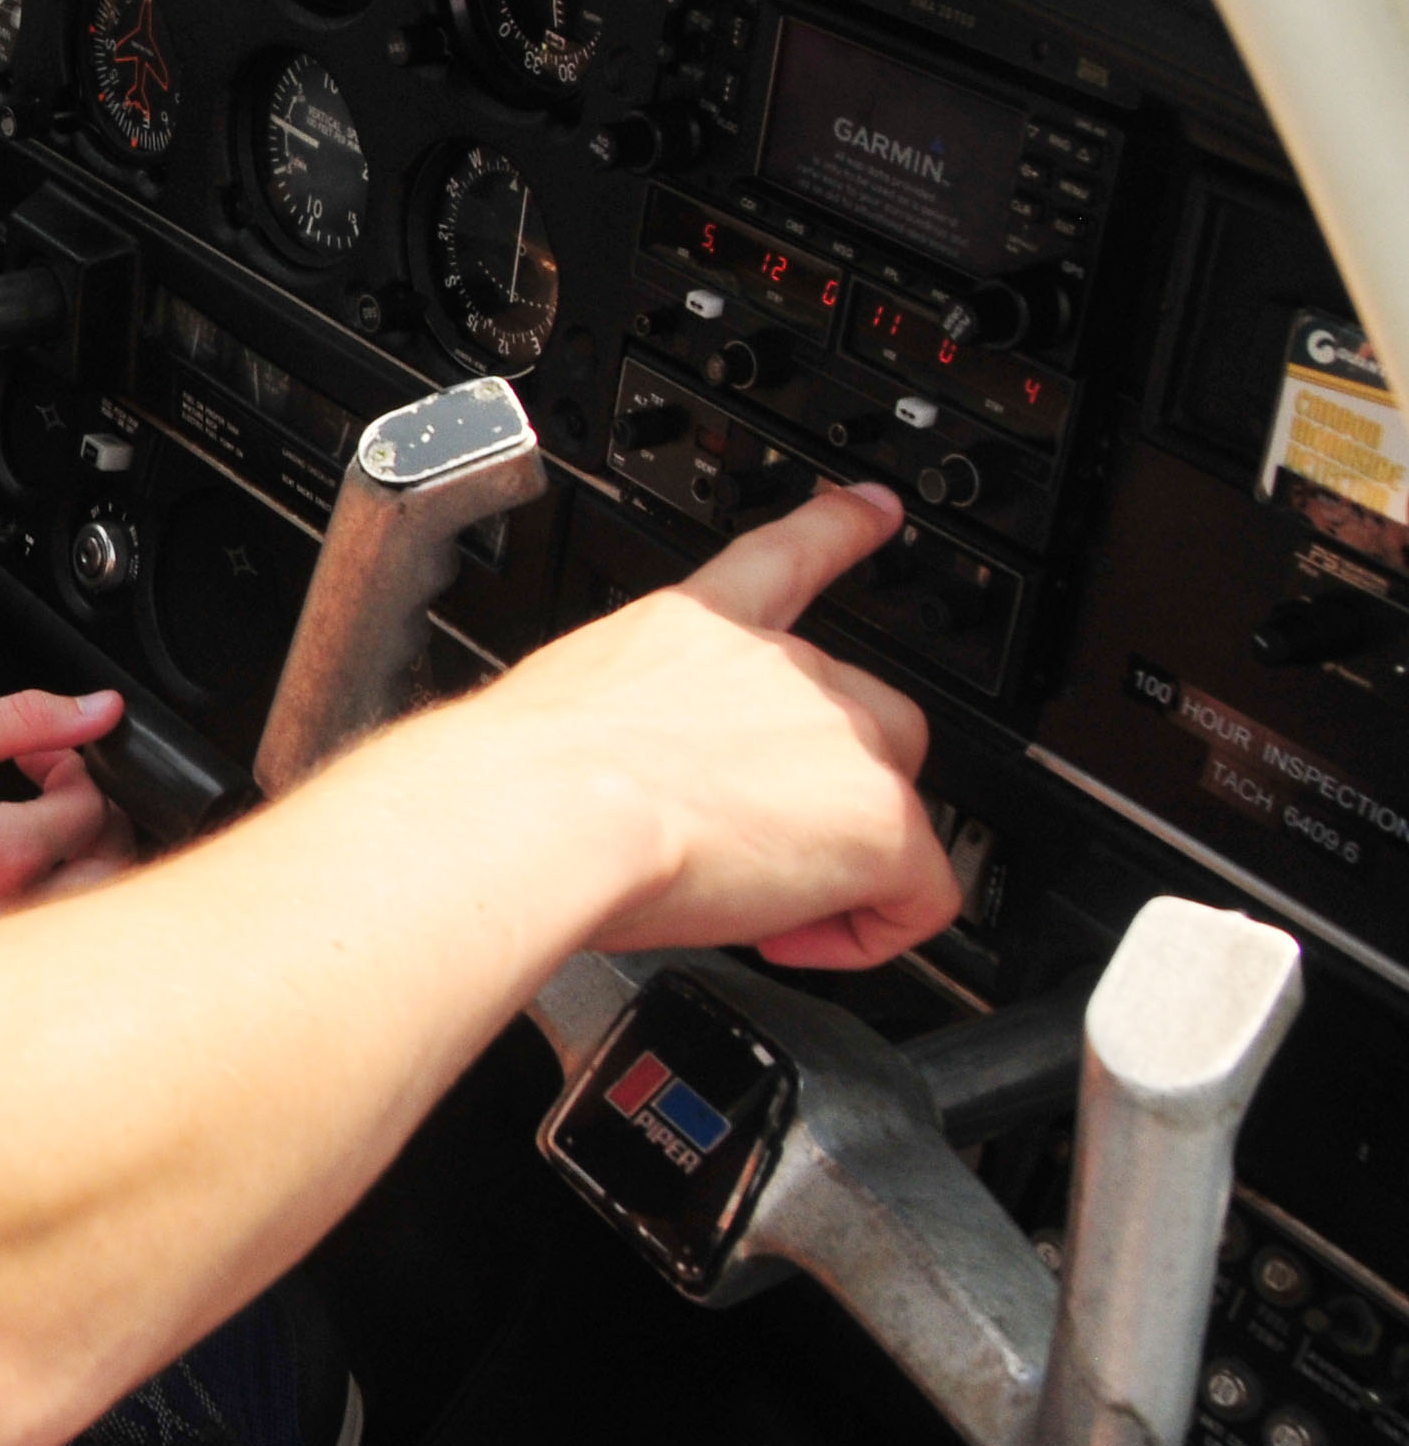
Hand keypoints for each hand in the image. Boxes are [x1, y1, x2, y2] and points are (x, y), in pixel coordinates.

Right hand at [0, 690, 133, 957]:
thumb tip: (100, 710)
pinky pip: (33, 929)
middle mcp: (6, 909)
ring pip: (79, 911)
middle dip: (99, 818)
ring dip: (80, 861)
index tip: (36, 752)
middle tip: (58, 785)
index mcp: (5, 852)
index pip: (91, 808)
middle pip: (108, 872)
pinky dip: (41, 892)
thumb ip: (26, 718)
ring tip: (40, 822)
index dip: (74, 764)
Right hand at [423, 483, 961, 970]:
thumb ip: (629, 727)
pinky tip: (792, 937)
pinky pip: (917, 898)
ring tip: (757, 904)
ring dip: (841, 864)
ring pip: (895, 811)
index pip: (788, 552)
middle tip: (755, 848)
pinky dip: (867, 933)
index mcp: (698, 627)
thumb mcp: (573, 711)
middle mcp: (783, 666)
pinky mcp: (882, 819)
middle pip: (871, 720)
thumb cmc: (528, 776)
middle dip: (831, 793)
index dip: (840, 527)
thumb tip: (620, 787)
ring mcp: (843, 736)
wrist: (546, 809)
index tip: (875, 507)